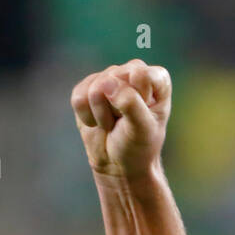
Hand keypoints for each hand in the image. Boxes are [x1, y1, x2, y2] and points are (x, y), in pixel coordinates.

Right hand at [71, 60, 171, 179]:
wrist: (118, 163)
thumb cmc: (138, 146)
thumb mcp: (143, 129)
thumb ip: (131, 104)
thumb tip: (107, 83)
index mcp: (156, 79)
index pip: (141, 75)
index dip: (138, 98)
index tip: (143, 116)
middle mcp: (132, 71)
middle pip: (114, 79)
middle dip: (116, 108)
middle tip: (125, 123)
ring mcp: (109, 76)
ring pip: (95, 89)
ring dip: (102, 115)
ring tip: (112, 124)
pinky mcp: (87, 86)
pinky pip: (79, 98)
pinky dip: (87, 117)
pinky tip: (98, 122)